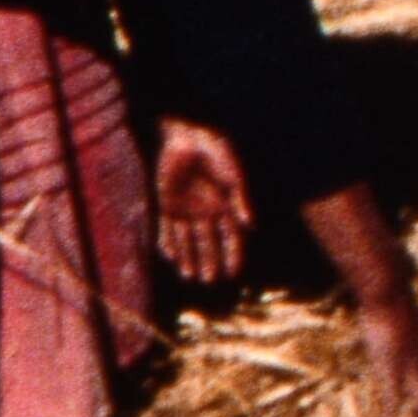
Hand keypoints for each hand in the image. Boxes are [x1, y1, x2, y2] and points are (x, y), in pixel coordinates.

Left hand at [151, 119, 254, 286]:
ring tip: (191, 276)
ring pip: (187, 240)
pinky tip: (170, 257)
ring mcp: (185, 208)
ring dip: (189, 257)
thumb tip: (250, 225)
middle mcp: (206, 210)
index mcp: (225, 204)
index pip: (232, 236)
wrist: (183, 135)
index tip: (234, 273)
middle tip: (210, 281)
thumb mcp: (232, 173)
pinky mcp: (167, 204)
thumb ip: (240, 198)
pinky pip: (166, 228)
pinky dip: (168, 242)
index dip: (234, 255)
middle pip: (209, 242)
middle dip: (210, 261)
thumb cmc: (213, 150)